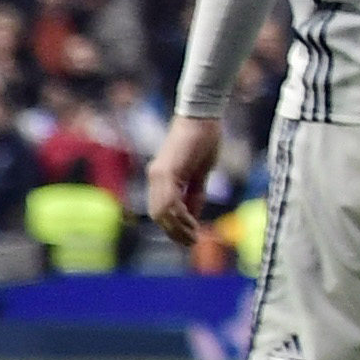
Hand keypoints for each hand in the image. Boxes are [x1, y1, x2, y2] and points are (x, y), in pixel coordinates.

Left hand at [146, 115, 218, 244]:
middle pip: (158, 214)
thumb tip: (193, 214)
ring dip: (177, 227)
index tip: (189, 237)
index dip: (173, 226)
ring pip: (162, 211)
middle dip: (174, 232)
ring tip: (193, 237)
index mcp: (162, 177)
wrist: (202, 116)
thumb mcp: (201, 172)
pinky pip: (170, 201)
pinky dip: (181, 215)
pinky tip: (193, 223)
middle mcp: (155, 177)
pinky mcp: (167, 171)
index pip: (162, 209)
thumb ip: (195, 192)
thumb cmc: (205, 139)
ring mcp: (159, 174)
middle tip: (190, 243)